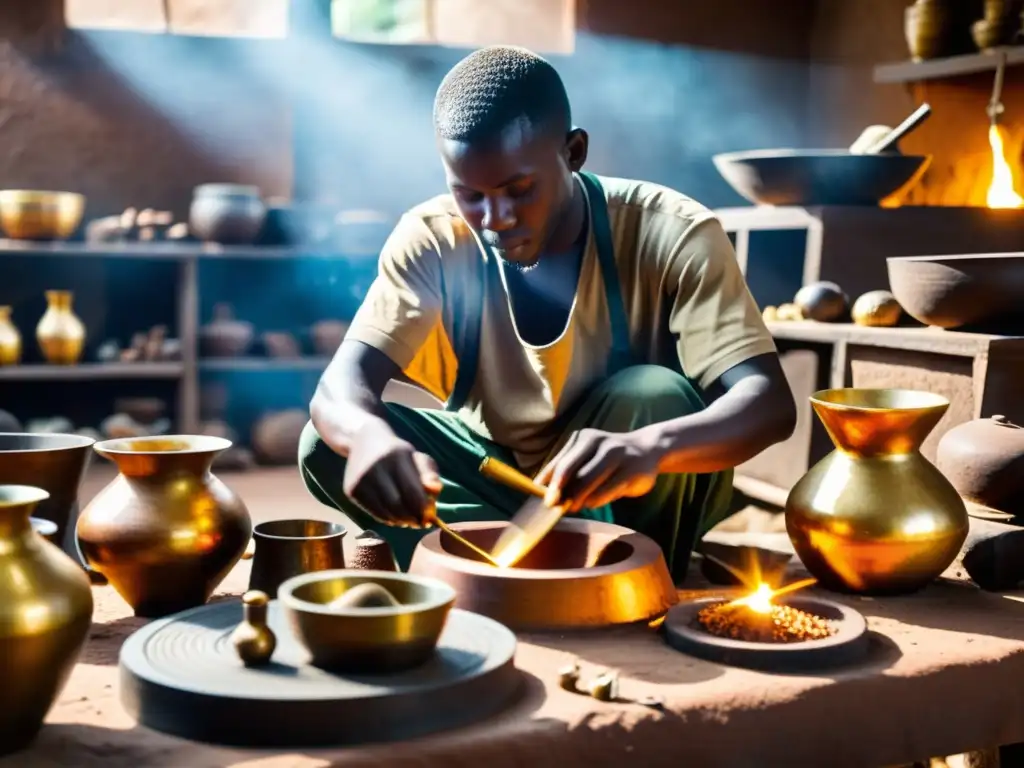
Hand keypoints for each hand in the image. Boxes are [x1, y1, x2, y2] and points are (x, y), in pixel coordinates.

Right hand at [343, 417, 441, 527]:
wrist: (363, 440)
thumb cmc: (397, 452)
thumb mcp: (417, 457)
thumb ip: (430, 474)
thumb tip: (434, 491)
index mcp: (397, 457)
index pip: (412, 492)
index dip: (422, 509)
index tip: (429, 518)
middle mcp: (376, 468)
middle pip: (397, 505)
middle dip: (411, 518)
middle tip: (418, 523)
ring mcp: (361, 480)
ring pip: (384, 512)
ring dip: (399, 521)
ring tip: (407, 520)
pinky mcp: (351, 490)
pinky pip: (373, 513)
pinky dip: (386, 519)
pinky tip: (393, 516)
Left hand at [535, 428, 660, 512]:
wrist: (647, 449)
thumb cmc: (608, 458)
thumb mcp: (586, 456)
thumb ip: (567, 468)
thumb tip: (542, 488)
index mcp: (585, 438)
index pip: (561, 462)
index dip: (549, 482)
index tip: (543, 499)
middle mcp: (600, 442)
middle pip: (572, 469)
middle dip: (560, 491)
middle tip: (555, 506)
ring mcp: (618, 454)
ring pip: (589, 481)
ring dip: (578, 498)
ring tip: (575, 506)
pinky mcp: (632, 470)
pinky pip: (608, 490)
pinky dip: (597, 500)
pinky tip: (593, 503)